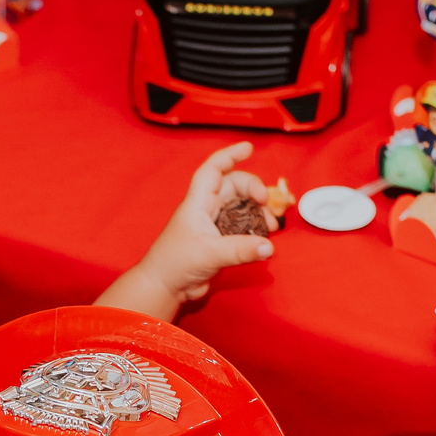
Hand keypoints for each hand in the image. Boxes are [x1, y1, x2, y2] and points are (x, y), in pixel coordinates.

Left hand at [95, 143, 275, 320]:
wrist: (165, 287)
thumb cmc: (175, 264)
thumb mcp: (210, 254)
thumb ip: (241, 250)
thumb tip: (269, 247)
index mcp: (198, 203)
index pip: (213, 170)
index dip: (229, 155)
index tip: (249, 148)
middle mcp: (207, 209)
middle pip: (234, 187)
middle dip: (253, 190)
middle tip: (266, 204)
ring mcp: (214, 226)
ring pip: (241, 208)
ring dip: (258, 213)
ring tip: (270, 226)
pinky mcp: (220, 242)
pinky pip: (242, 229)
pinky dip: (255, 231)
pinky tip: (263, 240)